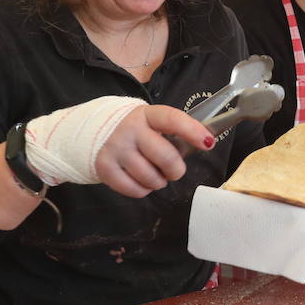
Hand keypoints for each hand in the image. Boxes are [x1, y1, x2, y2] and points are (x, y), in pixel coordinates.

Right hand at [95, 105, 212, 196]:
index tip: (208, 143)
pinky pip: (135, 190)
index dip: (192, 131)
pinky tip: (140, 180)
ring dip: (159, 182)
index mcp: (147, 115)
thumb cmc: (137, 131)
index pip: (172, 119)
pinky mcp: (105, 167)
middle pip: (165, 156)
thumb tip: (205, 143)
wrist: (96, 133)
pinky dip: (143, 190)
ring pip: (151, 178)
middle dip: (176, 170)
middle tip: (174, 171)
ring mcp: (116, 148)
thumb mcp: (153, 123)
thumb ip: (174, 132)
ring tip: (155, 174)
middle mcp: (130, 129)